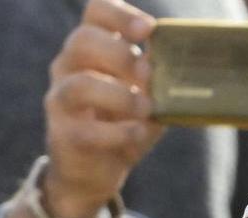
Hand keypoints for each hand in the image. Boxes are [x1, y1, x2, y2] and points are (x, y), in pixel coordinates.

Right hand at [42, 0, 161, 217]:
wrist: (95, 171)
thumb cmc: (124, 121)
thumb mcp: (148, 92)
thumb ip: (161, 74)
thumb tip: (188, 61)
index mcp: (92, 47)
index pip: (95, 12)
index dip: (119, 15)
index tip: (148, 30)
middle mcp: (68, 67)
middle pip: (82, 40)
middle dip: (119, 54)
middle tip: (148, 74)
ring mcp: (60, 101)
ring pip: (78, 85)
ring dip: (118, 95)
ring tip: (145, 109)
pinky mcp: (62, 135)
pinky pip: (85, 129)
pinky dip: (118, 133)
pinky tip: (138, 135)